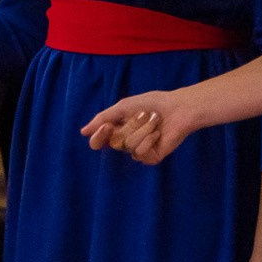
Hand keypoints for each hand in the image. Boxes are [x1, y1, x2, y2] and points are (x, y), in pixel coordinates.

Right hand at [79, 88, 200, 164]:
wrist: (178, 108)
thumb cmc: (152, 104)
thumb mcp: (123, 107)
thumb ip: (102, 118)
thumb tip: (83, 132)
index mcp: (117, 129)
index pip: (98, 142)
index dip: (99, 137)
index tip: (107, 126)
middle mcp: (126, 141)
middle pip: (114, 143)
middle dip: (130, 126)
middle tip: (143, 114)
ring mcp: (138, 150)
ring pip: (128, 146)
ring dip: (142, 130)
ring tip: (154, 121)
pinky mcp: (151, 157)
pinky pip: (140, 153)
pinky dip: (149, 139)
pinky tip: (158, 133)